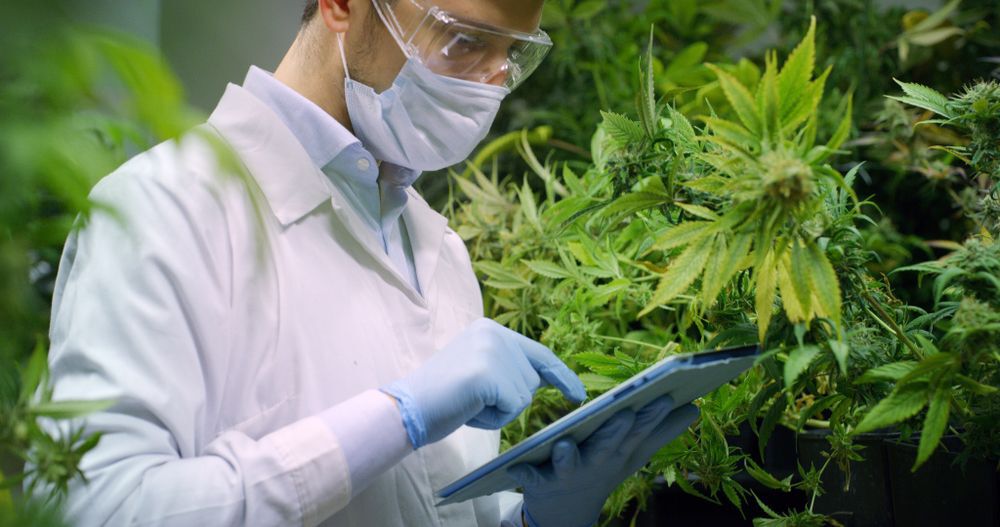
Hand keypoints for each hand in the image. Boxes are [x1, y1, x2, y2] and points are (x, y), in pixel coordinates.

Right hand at [381, 318, 585, 448]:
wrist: (407, 407)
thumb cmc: (440, 397)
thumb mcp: (478, 370)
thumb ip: (506, 367)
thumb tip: (540, 380)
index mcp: (491, 329)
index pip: (538, 353)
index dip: (561, 375)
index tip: (578, 394)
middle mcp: (495, 333)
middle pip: (531, 380)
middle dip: (508, 400)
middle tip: (471, 399)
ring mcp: (492, 351)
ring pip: (523, 397)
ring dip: (499, 411)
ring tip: (468, 403)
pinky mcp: (489, 373)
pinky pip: (513, 408)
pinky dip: (493, 418)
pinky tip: (469, 409)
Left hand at [508, 396, 698, 526]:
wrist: (566, 509)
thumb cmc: (603, 468)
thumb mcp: (634, 453)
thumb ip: (662, 431)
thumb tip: (696, 409)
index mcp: (620, 452)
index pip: (639, 431)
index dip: (653, 415)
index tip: (666, 395)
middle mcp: (598, 463)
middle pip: (608, 445)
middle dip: (617, 430)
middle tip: (627, 412)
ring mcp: (570, 473)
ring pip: (570, 463)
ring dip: (569, 456)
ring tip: (566, 443)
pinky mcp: (541, 481)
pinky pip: (531, 476)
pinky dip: (525, 472)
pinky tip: (517, 466)